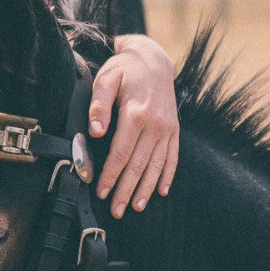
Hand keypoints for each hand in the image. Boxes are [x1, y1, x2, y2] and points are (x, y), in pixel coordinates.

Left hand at [88, 34, 179, 218]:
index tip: (102, 191)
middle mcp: (155, 124)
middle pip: (139, 164)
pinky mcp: (174, 129)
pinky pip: (172, 156)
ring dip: (146, 188)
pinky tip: (162, 191)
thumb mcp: (106, 79)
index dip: (111, 174)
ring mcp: (168, 128)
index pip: (121, 152)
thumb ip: (99, 105)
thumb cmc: (124, 70)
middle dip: (126, 189)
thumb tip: (95, 131)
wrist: (153, 60)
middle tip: (116, 210)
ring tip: (135, 207)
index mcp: (136, 114)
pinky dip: (167, 175)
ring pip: (156, 165)